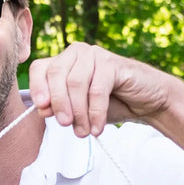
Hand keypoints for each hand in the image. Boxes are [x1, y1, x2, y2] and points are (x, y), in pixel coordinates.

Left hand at [28, 42, 171, 136]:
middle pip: (56, 75)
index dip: (37, 87)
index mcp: (63, 61)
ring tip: (84, 132)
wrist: (146, 102)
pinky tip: (97, 128)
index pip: (39, 68)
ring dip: (78, 112)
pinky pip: (97, 90)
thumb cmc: (109, 104)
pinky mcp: (113, 63)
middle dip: (58, 103)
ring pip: (75, 83)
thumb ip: (59, 108)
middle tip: (65, 125)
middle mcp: (76, 53)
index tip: (41, 109)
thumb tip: (42, 109)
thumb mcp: (78, 110)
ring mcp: (95, 55)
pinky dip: (95, 113)